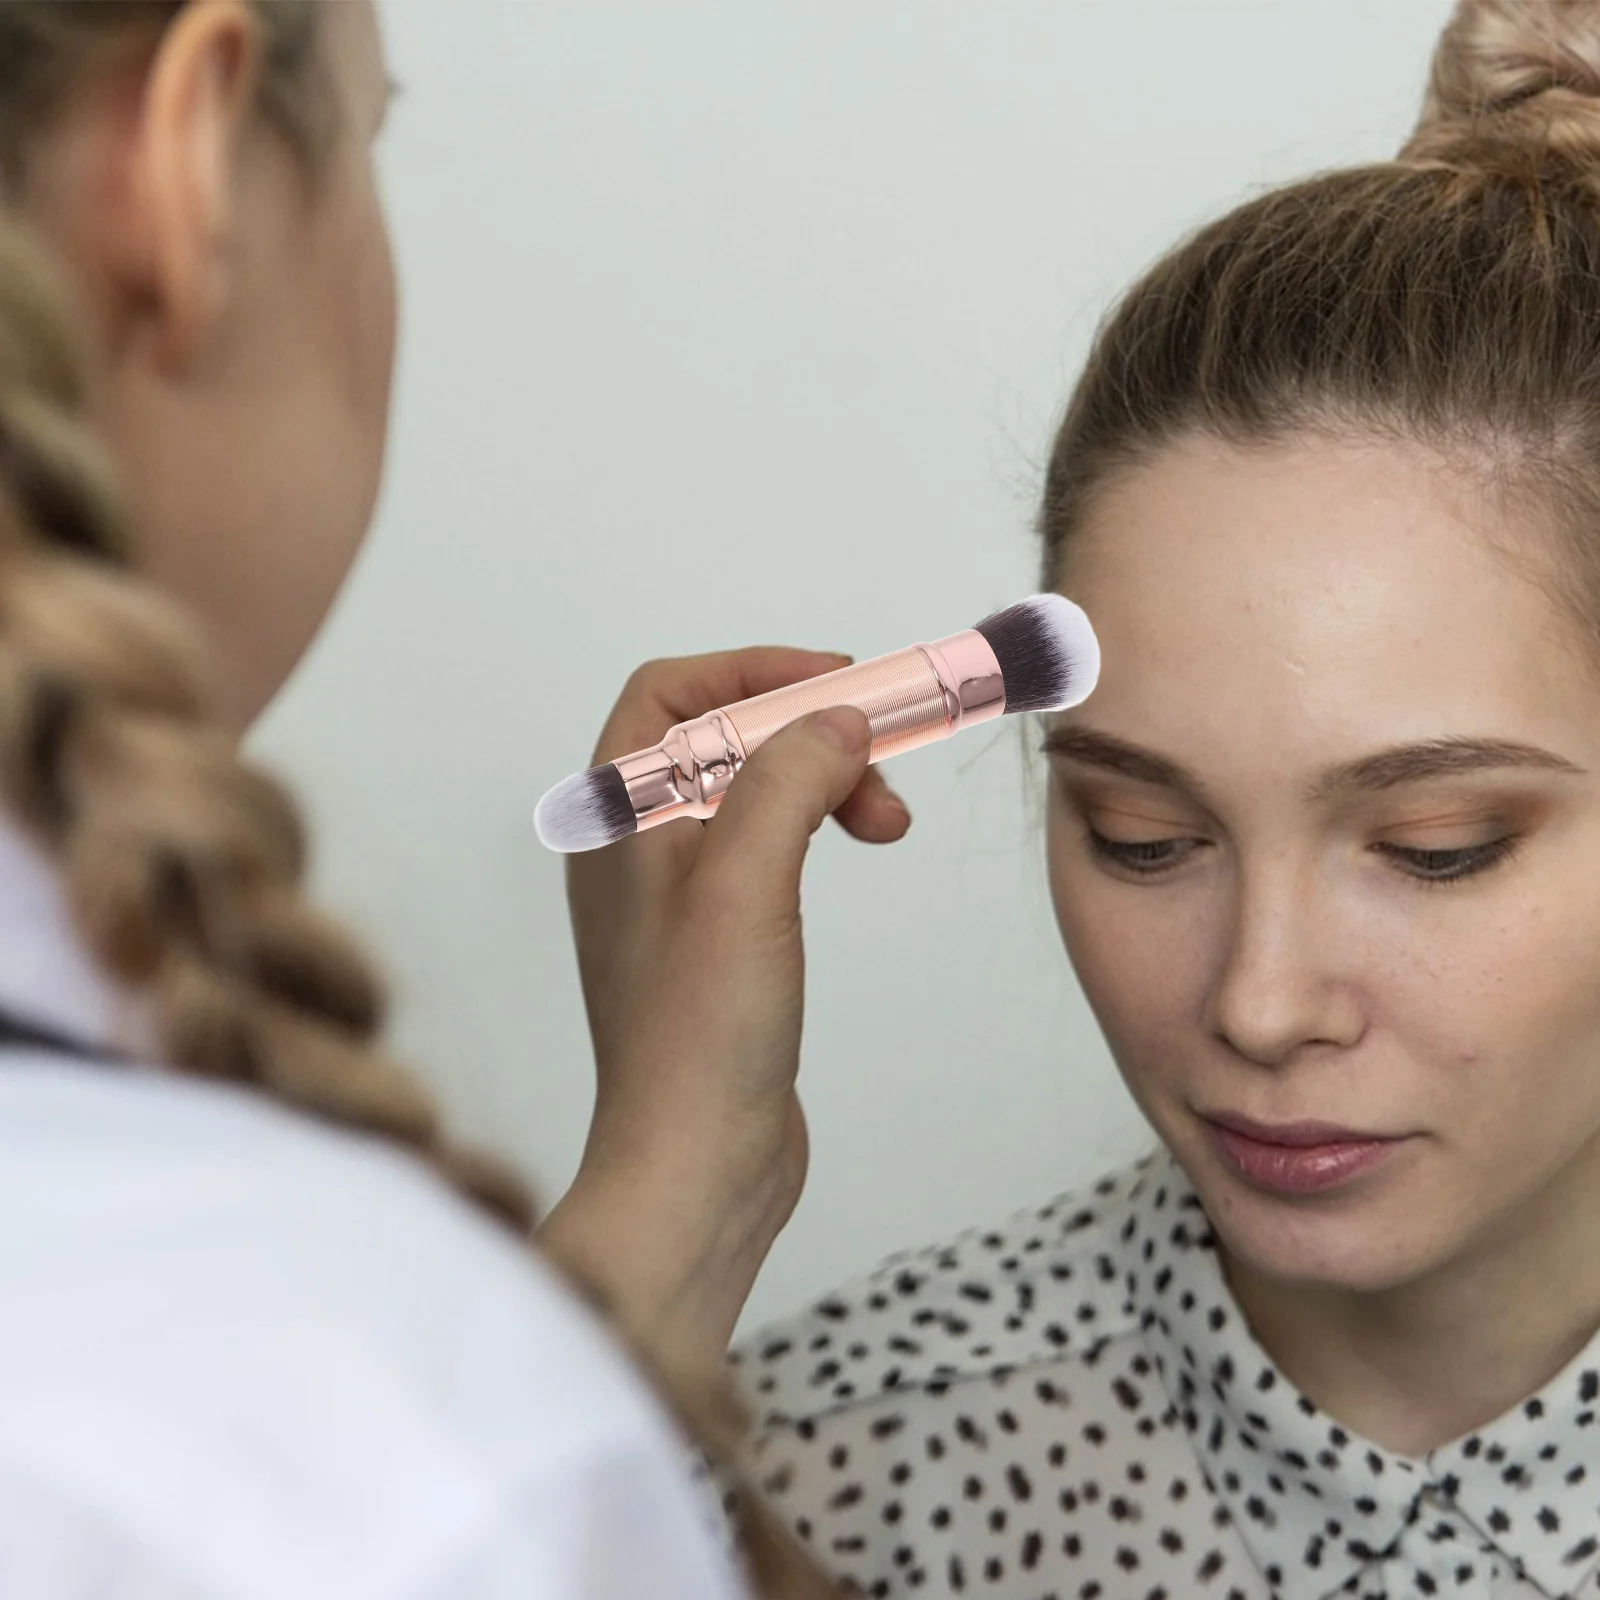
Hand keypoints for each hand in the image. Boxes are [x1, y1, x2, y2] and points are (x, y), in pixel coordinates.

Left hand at [538, 647, 909, 1372]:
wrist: (697, 1168)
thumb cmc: (698, 1037)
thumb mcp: (744, 884)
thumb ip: (785, 781)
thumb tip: (835, 720)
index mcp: (617, 820)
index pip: (671, 693)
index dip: (756, 672)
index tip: (840, 685)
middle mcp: (637, 849)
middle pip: (726, 740)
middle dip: (810, 735)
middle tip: (882, 766)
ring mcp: (678, 898)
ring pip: (757, 795)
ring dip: (826, 786)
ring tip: (888, 825)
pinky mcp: (720, 944)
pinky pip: (770, 851)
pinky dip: (820, 833)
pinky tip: (857, 853)